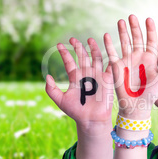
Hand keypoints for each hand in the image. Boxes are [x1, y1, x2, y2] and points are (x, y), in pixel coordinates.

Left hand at [46, 36, 113, 158]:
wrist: (91, 119)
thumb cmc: (76, 111)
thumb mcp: (61, 100)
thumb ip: (52, 90)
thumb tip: (47, 77)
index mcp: (75, 77)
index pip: (69, 62)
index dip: (64, 53)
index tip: (58, 45)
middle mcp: (86, 74)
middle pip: (82, 57)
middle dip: (78, 47)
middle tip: (72, 39)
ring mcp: (97, 75)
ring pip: (95, 58)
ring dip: (93, 48)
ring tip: (89, 39)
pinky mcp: (107, 79)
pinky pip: (109, 66)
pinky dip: (110, 57)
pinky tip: (108, 48)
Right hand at [104, 15, 157, 118]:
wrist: (136, 107)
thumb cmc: (152, 95)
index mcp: (150, 59)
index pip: (150, 40)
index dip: (150, 30)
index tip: (149, 18)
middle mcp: (139, 57)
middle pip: (137, 38)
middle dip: (134, 27)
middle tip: (132, 15)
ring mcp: (127, 61)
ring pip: (124, 42)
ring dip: (122, 32)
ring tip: (121, 20)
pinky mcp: (117, 67)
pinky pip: (112, 53)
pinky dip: (109, 45)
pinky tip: (106, 35)